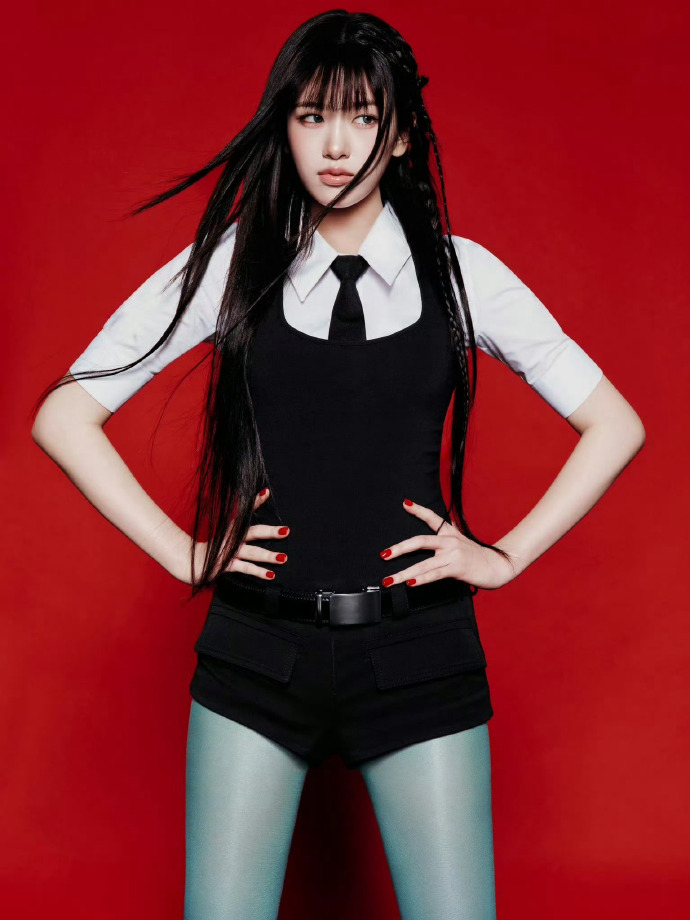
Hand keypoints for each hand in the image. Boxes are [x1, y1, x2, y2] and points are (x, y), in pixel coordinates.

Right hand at [185, 488, 289, 583]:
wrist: (190, 561)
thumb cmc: (211, 548)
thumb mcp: (224, 534)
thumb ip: (238, 529)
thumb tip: (252, 524)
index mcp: (231, 527)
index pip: (244, 511)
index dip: (255, 502)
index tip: (266, 493)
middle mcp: (232, 538)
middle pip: (254, 533)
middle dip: (271, 532)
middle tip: (287, 531)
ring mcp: (230, 552)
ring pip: (253, 553)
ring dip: (269, 556)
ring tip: (283, 558)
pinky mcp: (227, 565)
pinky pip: (245, 568)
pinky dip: (258, 572)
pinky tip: (271, 575)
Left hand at [378, 498, 517, 590]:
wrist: (497, 565)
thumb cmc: (477, 557)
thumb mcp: (461, 543)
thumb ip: (446, 541)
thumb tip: (431, 545)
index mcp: (450, 533)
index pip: (432, 518)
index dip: (418, 510)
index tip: (405, 504)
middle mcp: (449, 541)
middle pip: (420, 541)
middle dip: (399, 549)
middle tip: (383, 555)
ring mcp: (453, 554)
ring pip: (423, 564)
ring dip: (403, 573)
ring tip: (389, 580)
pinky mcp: (456, 568)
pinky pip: (434, 574)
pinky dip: (421, 579)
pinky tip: (409, 583)